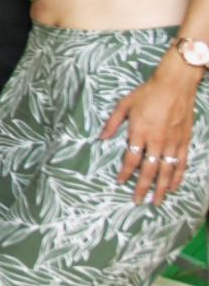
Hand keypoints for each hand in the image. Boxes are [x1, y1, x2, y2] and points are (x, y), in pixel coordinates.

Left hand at [100, 52, 201, 204]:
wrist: (175, 85)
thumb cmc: (148, 93)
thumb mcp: (124, 104)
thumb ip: (112, 123)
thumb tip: (101, 137)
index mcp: (140, 132)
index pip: (131, 159)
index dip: (125, 172)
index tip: (121, 182)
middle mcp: (157, 141)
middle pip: (149, 170)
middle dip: (143, 187)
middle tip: (138, 201)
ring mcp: (172, 143)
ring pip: (167, 171)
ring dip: (161, 188)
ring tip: (157, 201)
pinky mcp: (185, 141)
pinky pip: (181, 163)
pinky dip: (178, 177)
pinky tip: (174, 186)